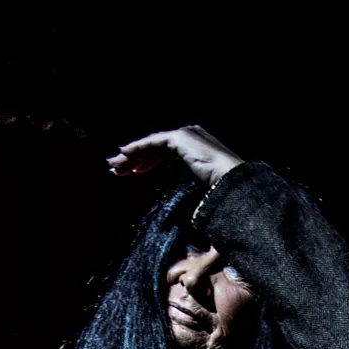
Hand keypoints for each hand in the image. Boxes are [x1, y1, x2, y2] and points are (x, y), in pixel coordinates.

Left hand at [107, 125, 243, 187]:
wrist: (232, 184)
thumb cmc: (221, 193)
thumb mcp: (200, 192)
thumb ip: (188, 191)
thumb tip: (182, 213)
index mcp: (196, 147)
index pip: (165, 152)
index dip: (148, 161)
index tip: (133, 172)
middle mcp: (191, 136)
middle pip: (156, 148)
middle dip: (135, 158)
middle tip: (118, 168)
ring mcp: (186, 135)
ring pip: (152, 145)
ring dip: (132, 155)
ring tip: (115, 166)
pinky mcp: (180, 138)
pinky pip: (153, 142)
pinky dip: (138, 148)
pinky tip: (125, 155)